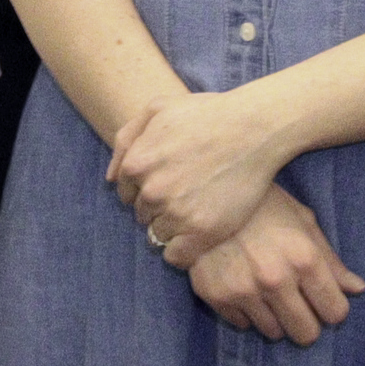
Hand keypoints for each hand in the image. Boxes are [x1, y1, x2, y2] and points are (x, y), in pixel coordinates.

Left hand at [108, 88, 291, 266]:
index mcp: (136, 165)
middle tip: (188, 193)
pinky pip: (176, 256)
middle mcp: (152, 192)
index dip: (147, 189)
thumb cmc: (207, 114)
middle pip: (143, 215)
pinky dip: (183, 251)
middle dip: (160, 207)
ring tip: (198, 209)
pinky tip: (198, 234)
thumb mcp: (157, 109)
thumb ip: (126, 140)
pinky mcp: (203, 232)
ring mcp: (176, 214)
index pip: (126, 194)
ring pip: (158, 235)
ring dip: (173, 227)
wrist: (254, 129)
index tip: (170, 183)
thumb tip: (110, 179)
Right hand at [182, 186, 364, 345]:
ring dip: (275, 317)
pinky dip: (246, 312)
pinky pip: (242, 324)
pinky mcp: (214, 295)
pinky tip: (241, 286)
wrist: (202, 192)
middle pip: (306, 333)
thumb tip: (358, 289)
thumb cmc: (261, 202)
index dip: (332, 306)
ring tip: (266, 291)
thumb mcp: (302, 221)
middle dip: (306, 322)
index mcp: (304, 258)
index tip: (322, 298)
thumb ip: (331, 260)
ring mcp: (242, 290)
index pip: (335, 312)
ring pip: (273, 333)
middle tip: (297, 304)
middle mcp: (275, 279)